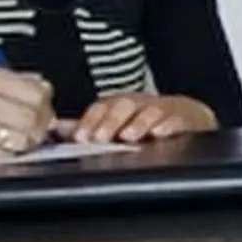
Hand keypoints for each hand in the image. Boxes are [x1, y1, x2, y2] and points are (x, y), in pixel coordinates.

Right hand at [0, 66, 55, 160]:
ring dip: (25, 145)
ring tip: (15, 141)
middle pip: (30, 116)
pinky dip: (7, 156)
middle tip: (34, 132)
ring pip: (20, 139)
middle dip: (39, 128)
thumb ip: (17, 85)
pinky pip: (2, 157)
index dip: (45, 106)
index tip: (43, 112)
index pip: (36, 90)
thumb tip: (48, 94)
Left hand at [65, 91, 214, 145]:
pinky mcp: (182, 117)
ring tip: (128, 136)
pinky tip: (160, 134)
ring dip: (137, 123)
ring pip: (149, 111)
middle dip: (110, 121)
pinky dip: (168, 125)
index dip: (90, 121)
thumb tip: (56, 128)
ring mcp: (161, 110)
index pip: (101, 107)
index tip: (80, 137)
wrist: (186, 116)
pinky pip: (176, 119)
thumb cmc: (145, 121)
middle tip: (100, 138)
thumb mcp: (116, 124)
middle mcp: (139, 104)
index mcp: (119, 105)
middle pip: (123, 106)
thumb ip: (89, 127)